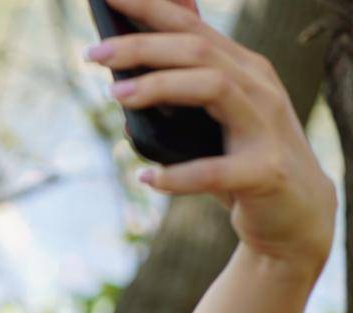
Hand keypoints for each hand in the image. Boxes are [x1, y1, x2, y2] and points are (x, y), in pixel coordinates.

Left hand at [90, 0, 335, 269]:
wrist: (298, 212)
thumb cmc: (244, 158)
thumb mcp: (216, 115)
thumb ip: (183, 88)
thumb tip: (127, 72)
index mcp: (242, 69)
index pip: (192, 27)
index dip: (150, 8)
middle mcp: (257, 88)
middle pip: (198, 50)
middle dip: (143, 46)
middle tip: (93, 53)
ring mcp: (264, 127)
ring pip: (214, 87)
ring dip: (161, 87)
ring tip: (117, 97)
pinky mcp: (264, 172)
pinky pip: (215, 170)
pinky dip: (177, 176)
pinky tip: (148, 178)